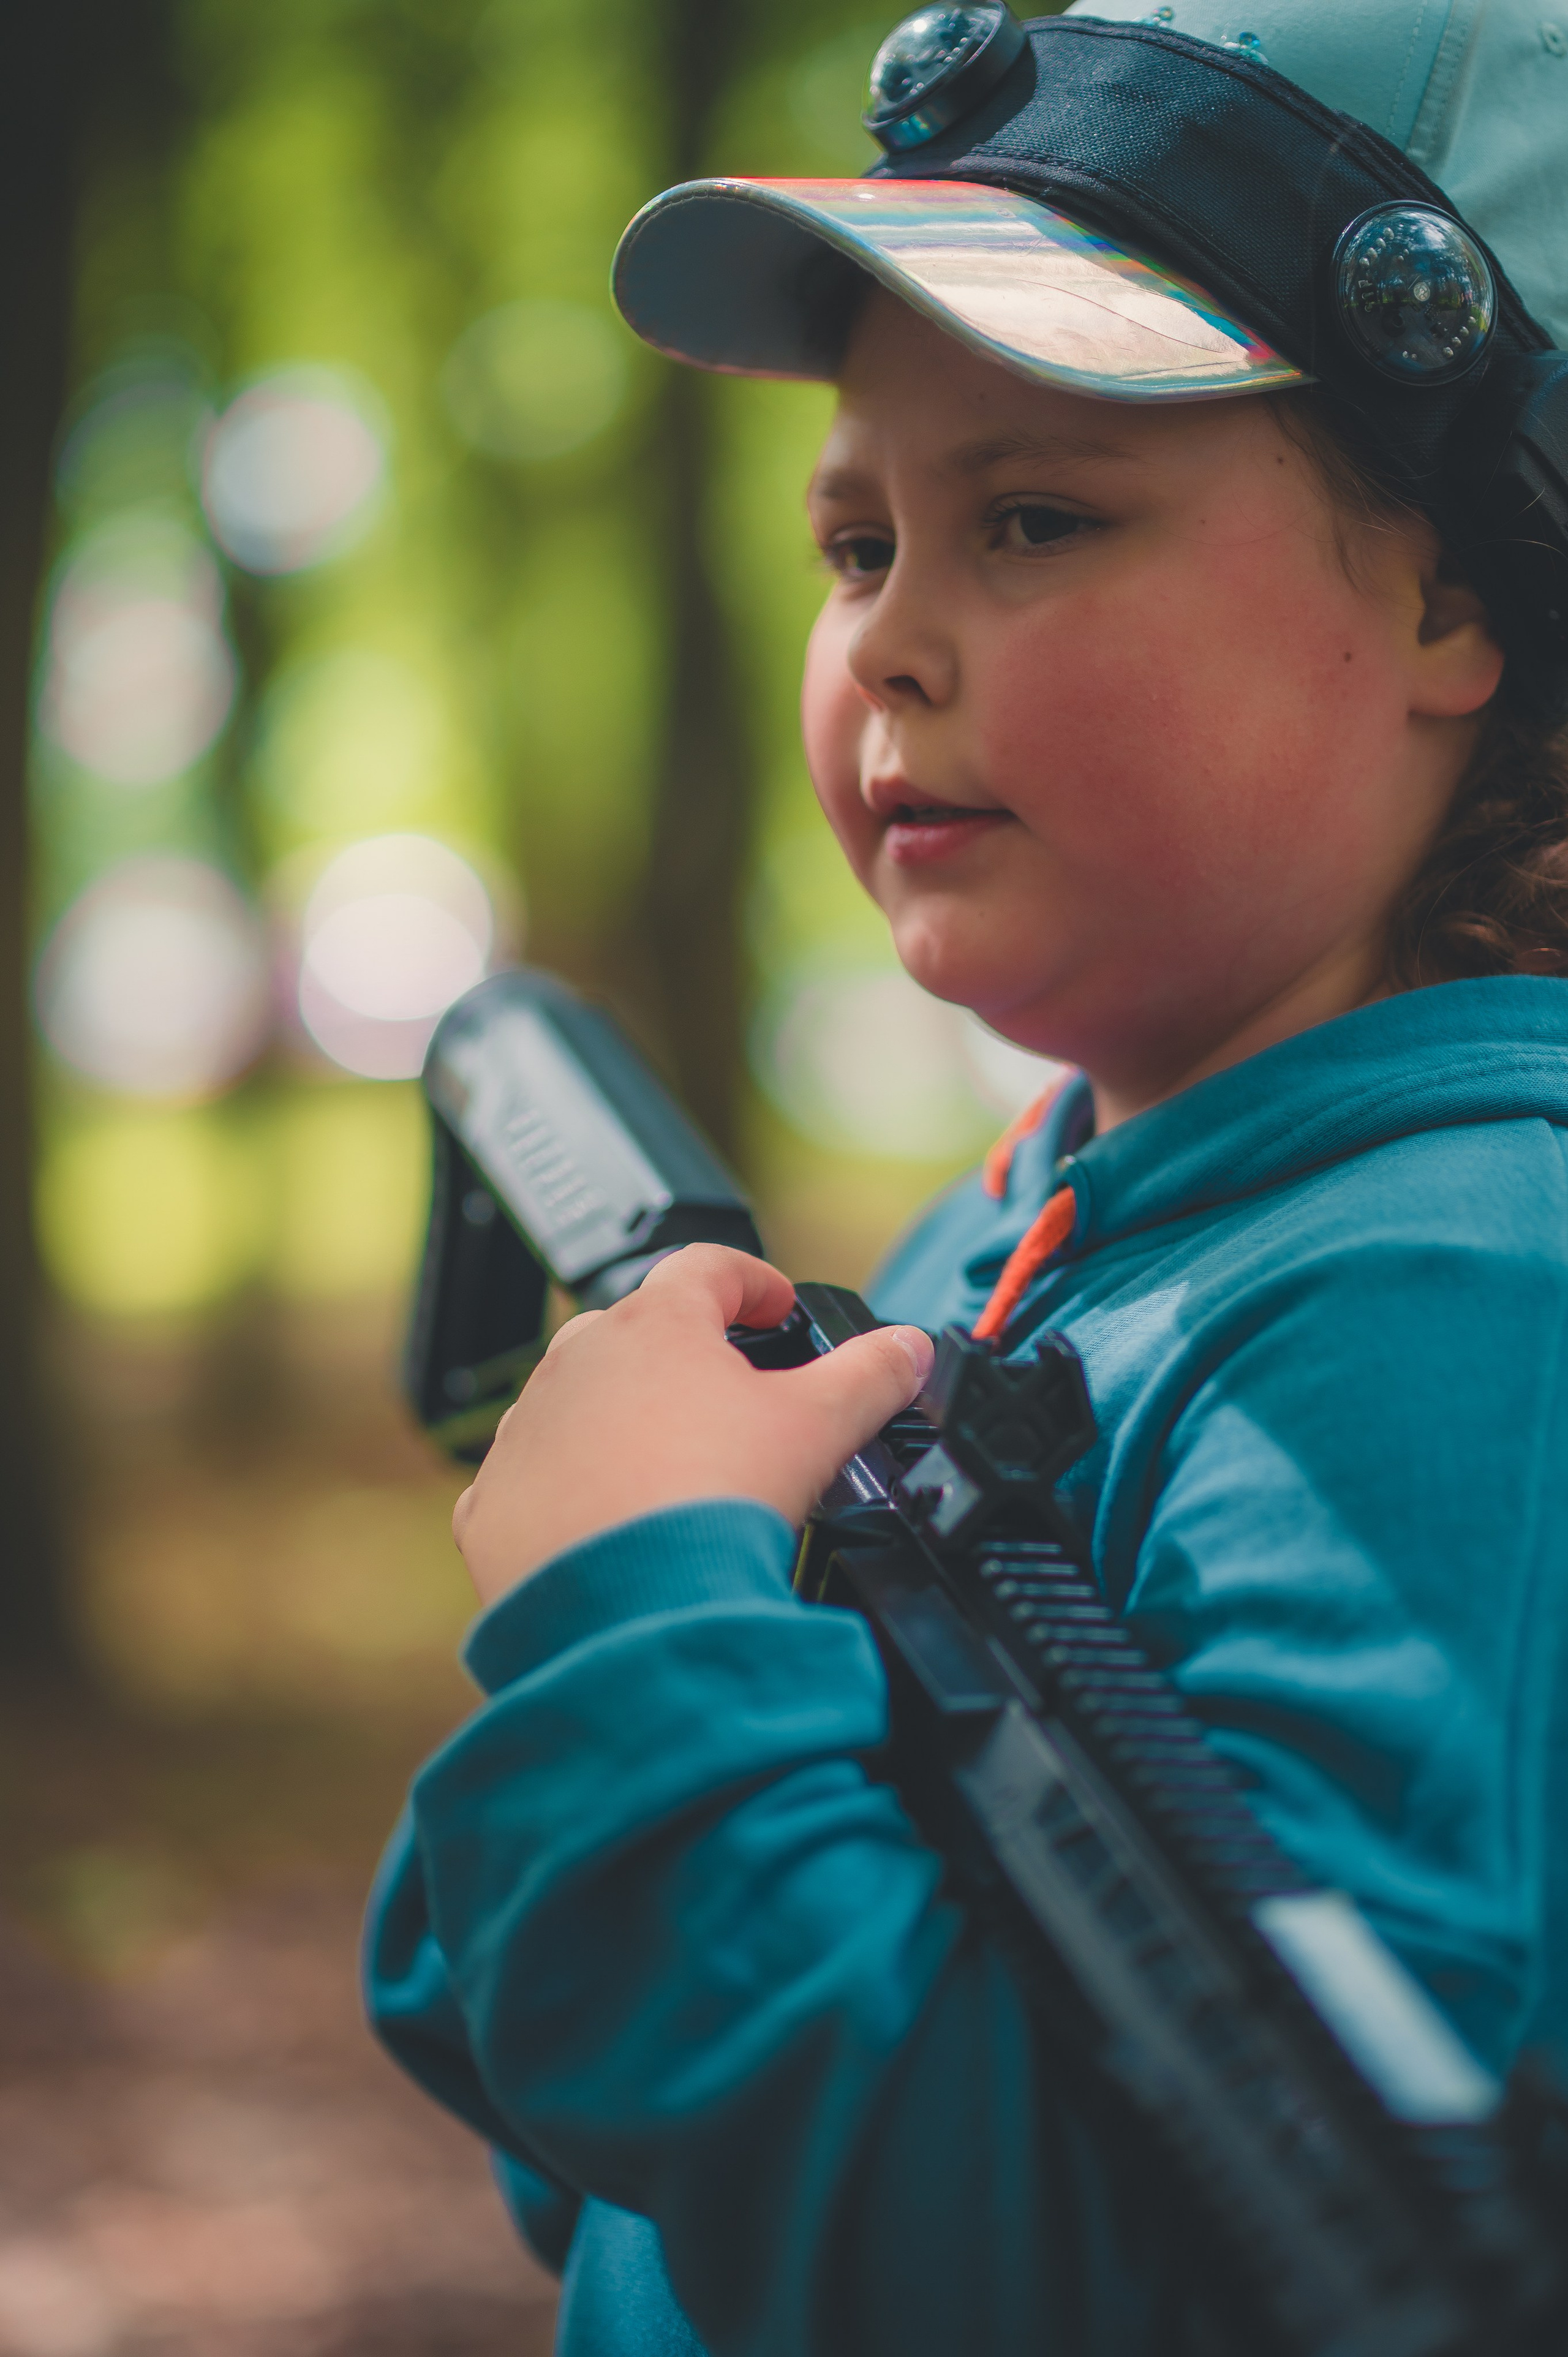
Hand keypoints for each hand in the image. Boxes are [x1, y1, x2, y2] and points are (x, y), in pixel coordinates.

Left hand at [452, 1246, 934, 1608]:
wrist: (630, 1610)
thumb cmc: (715, 1503)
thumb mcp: (820, 1426)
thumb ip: (870, 1377)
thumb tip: (909, 1350)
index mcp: (654, 1325)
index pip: (707, 1267)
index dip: (753, 1282)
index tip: (776, 1306)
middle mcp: (576, 1363)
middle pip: (637, 1335)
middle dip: (684, 1359)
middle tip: (732, 1401)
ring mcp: (527, 1431)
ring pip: (578, 1406)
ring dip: (622, 1425)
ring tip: (673, 1475)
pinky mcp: (493, 1505)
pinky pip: (534, 1483)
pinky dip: (571, 1495)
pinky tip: (611, 1529)